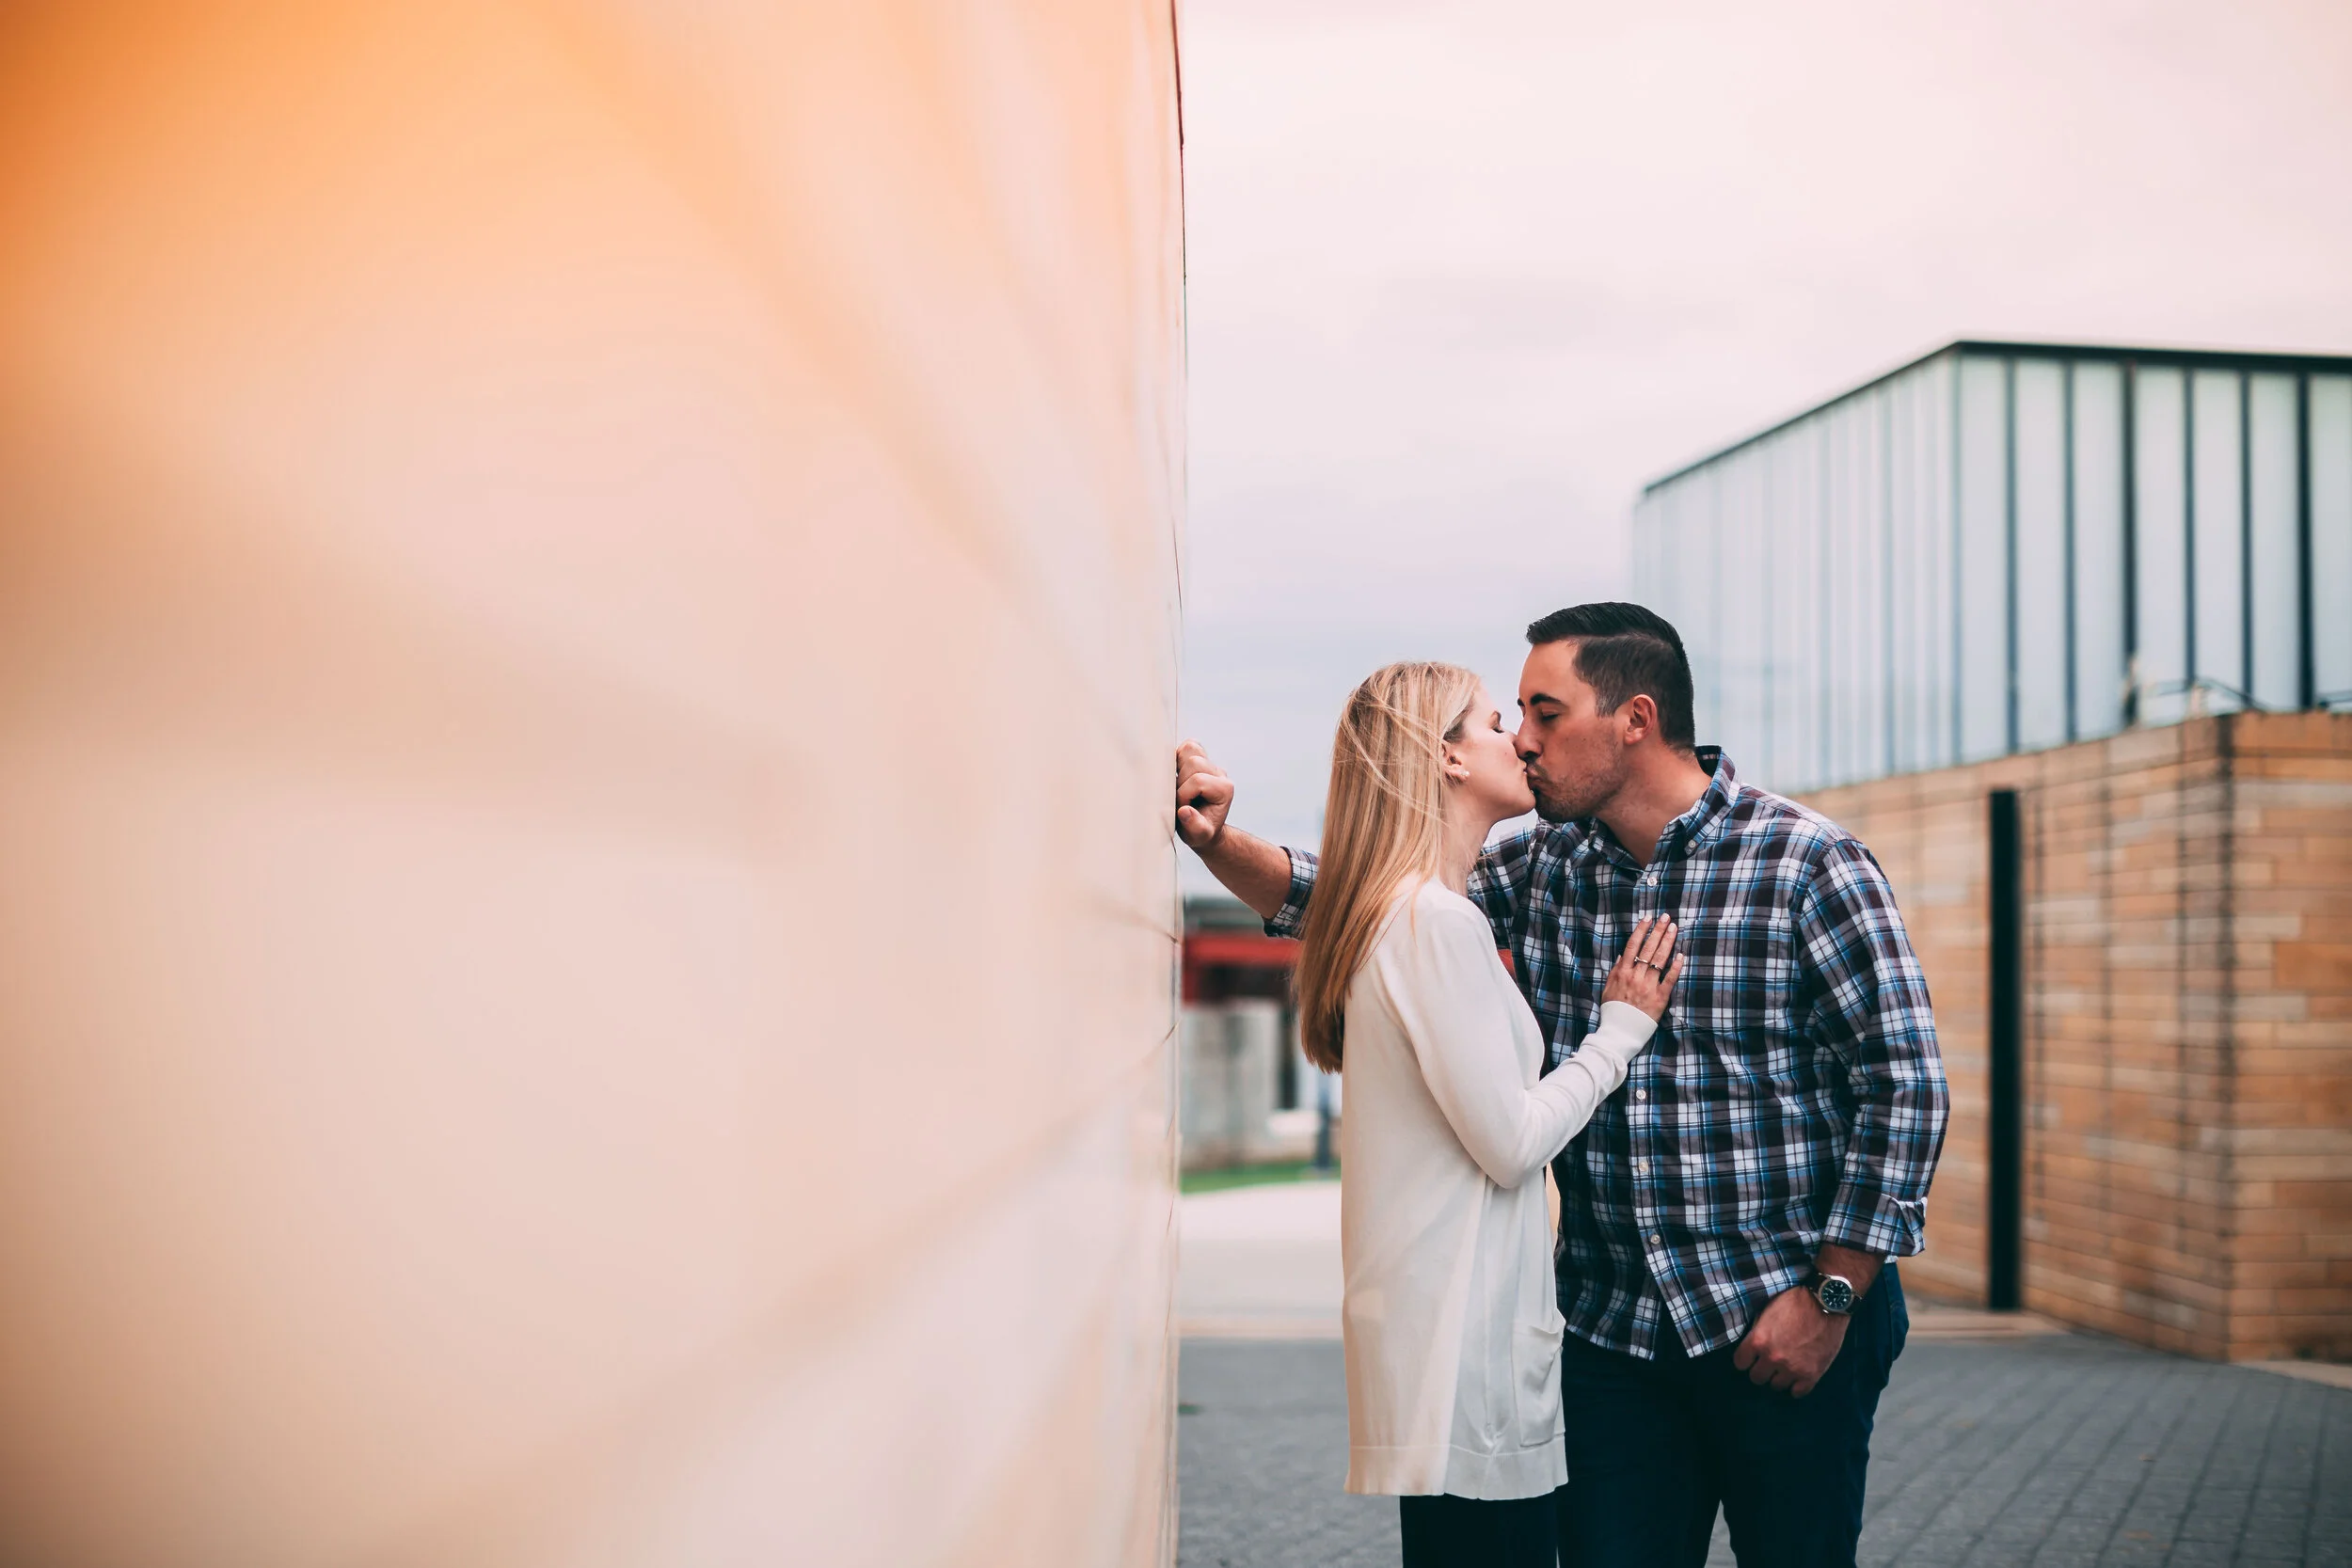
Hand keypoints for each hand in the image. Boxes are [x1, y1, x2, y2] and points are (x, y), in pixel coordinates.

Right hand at [1175, 740, 1233, 851]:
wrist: (1202, 828)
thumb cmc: (1200, 833)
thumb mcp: (1198, 836)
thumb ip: (1194, 826)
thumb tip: (1184, 811)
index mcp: (1224, 789)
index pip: (1198, 781)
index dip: (1183, 795)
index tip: (1181, 809)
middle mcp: (1220, 774)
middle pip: (1194, 761)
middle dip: (1180, 780)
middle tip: (1178, 796)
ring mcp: (1210, 765)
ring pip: (1191, 748)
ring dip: (1177, 765)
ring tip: (1176, 783)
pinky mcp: (1200, 761)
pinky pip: (1188, 747)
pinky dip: (1177, 757)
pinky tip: (1175, 774)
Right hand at [1600, 917, 1681, 1019]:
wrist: (1619, 1032)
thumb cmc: (1613, 1011)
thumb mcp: (1608, 989)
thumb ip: (1615, 971)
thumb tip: (1622, 955)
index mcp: (1622, 973)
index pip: (1633, 946)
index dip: (1641, 930)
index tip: (1648, 918)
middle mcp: (1636, 977)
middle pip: (1648, 949)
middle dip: (1657, 931)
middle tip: (1666, 917)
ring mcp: (1648, 987)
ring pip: (1659, 960)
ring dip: (1667, 942)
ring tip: (1673, 929)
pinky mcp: (1660, 998)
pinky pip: (1669, 980)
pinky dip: (1675, 967)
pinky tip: (1680, 955)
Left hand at [1731, 1285, 1847, 1397]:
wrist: (1826, 1303)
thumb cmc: (1795, 1301)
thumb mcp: (1766, 1311)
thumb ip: (1757, 1331)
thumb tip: (1750, 1345)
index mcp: (1759, 1341)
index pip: (1740, 1363)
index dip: (1745, 1359)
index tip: (1751, 1357)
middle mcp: (1773, 1358)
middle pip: (1757, 1378)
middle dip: (1761, 1370)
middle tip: (1769, 1363)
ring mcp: (1793, 1369)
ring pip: (1776, 1386)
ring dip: (1779, 1378)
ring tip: (1785, 1368)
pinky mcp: (1812, 1375)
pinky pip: (1798, 1392)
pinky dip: (1796, 1386)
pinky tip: (1797, 1376)